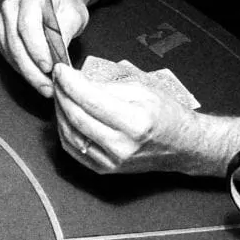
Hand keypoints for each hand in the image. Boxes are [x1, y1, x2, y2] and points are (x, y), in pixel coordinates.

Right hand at [0, 0, 89, 97]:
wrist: (57, 4)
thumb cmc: (65, 8)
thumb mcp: (74, 17)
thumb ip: (64, 35)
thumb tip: (57, 60)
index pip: (28, 25)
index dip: (37, 48)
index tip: (49, 67)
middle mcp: (11, 6)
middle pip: (16, 42)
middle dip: (32, 68)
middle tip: (48, 86)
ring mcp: (2, 21)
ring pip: (11, 53)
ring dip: (28, 73)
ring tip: (46, 87)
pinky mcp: (1, 36)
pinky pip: (9, 57)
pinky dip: (23, 71)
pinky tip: (37, 79)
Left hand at [50, 63, 209, 175]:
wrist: (181, 146)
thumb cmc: (166, 115)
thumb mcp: (142, 90)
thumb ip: (106, 87)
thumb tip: (77, 80)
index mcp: (135, 123)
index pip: (90, 100)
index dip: (70, 82)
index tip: (60, 69)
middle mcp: (121, 146)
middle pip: (76, 116)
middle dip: (62, 93)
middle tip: (57, 78)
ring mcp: (111, 161)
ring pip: (70, 133)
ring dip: (60, 110)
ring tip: (61, 93)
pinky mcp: (104, 169)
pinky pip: (73, 148)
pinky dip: (64, 129)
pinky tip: (66, 114)